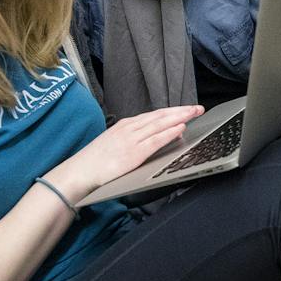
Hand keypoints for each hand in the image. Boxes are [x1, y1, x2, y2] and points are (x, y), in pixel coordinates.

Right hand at [49, 105, 203, 200]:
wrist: (81, 171)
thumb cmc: (97, 161)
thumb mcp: (116, 143)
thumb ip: (134, 139)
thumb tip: (154, 137)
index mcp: (126, 125)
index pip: (154, 115)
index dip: (172, 111)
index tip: (187, 109)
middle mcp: (130, 128)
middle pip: (160, 116)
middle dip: (181, 111)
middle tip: (198, 108)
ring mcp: (131, 139)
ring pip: (160, 124)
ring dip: (179, 117)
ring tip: (194, 113)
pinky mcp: (133, 152)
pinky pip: (155, 140)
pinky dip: (169, 132)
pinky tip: (180, 128)